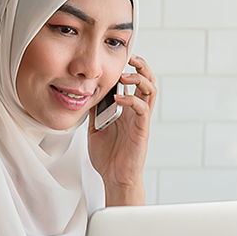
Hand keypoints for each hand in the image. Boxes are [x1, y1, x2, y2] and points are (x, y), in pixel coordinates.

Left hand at [87, 55, 156, 205]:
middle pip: (148, 82)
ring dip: (139, 79)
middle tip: (130, 57)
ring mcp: (140, 121)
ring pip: (150, 91)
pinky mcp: (141, 130)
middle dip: (142, 67)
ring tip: (125, 75)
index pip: (135, 83)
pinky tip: (119, 98)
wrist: (115, 178)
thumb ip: (95, 111)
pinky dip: (130, 100)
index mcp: (127, 111)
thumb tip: (86, 94)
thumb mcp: (95, 128)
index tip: (120, 57)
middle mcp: (136, 113)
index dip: (131, 68)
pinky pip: (141, 109)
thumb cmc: (108, 157)